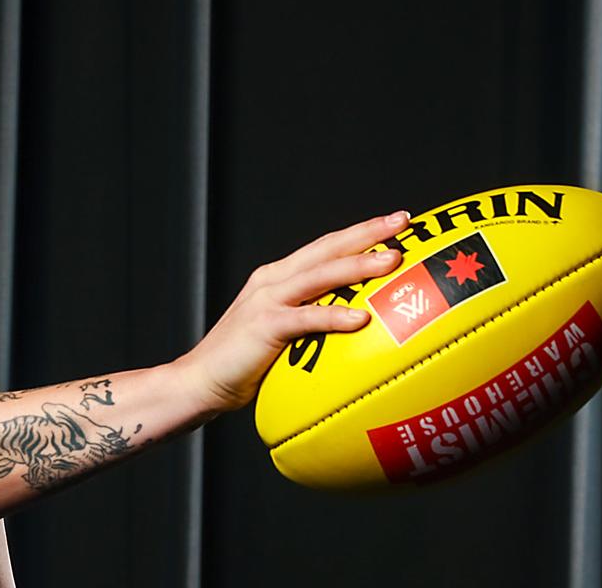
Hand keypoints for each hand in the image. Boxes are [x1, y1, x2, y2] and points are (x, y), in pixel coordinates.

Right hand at [173, 210, 409, 412]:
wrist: (200, 379)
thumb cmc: (244, 364)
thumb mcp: (282, 334)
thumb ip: (311, 323)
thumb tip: (357, 329)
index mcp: (277, 277)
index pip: (325, 247)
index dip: (359, 232)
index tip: (394, 222)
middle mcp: (272, 280)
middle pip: (326, 248)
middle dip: (366, 233)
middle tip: (401, 221)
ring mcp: (266, 300)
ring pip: (320, 274)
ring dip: (357, 265)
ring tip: (392, 260)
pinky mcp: (264, 325)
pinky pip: (305, 318)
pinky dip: (333, 315)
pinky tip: (360, 318)